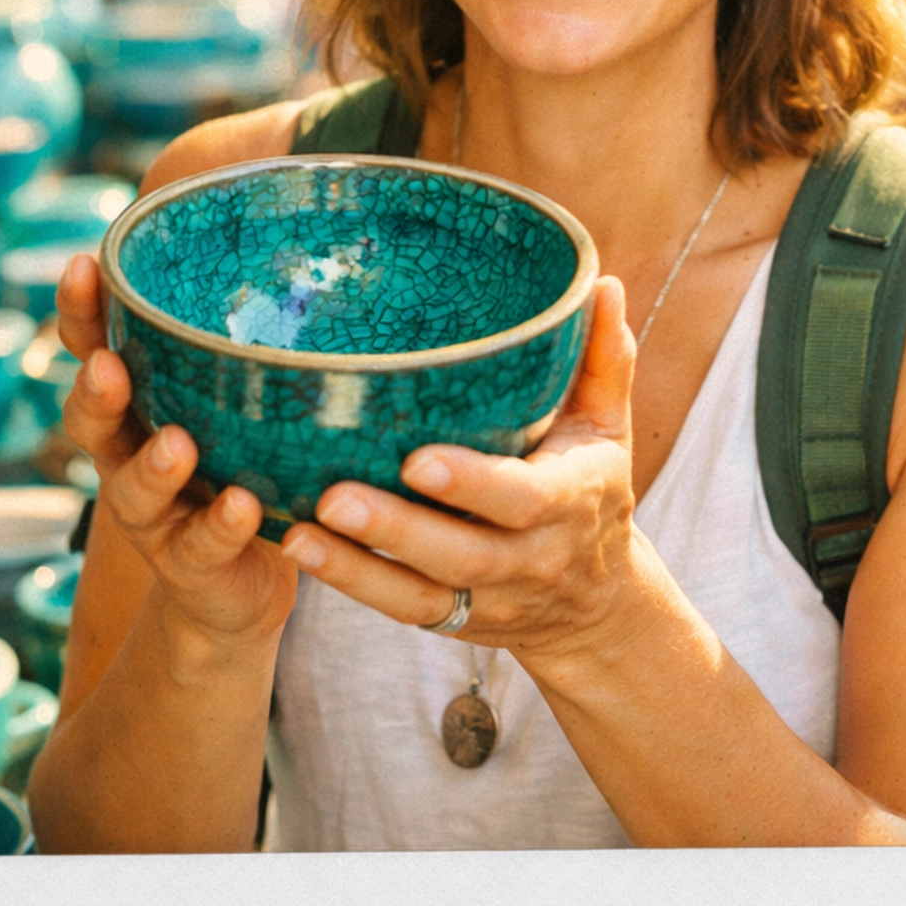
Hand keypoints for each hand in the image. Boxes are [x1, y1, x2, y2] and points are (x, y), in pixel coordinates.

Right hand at [56, 254, 297, 658]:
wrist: (237, 590)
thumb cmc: (243, 468)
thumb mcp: (238, 405)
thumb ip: (250, 347)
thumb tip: (311, 233)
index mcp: (138, 406)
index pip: (93, 349)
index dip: (80, 313)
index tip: (85, 266)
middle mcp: (130, 457)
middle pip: (91, 421)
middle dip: (94, 391)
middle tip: (107, 365)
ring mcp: (156, 516)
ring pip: (133, 491)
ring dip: (151, 466)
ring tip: (175, 444)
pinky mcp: (192, 564)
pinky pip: (203, 544)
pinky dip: (221, 525)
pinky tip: (242, 507)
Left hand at [278, 278, 639, 665]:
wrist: (598, 606)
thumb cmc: (593, 491)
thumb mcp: (608, 429)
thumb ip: (605, 361)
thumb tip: (604, 284)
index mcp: (569, 502)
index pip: (522, 499)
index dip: (472, 485)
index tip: (418, 460)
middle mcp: (530, 558)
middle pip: (462, 554)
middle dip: (396, 530)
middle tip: (333, 497)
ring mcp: (489, 596)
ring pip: (422, 593)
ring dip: (356, 569)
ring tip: (298, 535)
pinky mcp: (454, 621)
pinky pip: (401, 610)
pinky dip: (352, 584)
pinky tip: (299, 548)